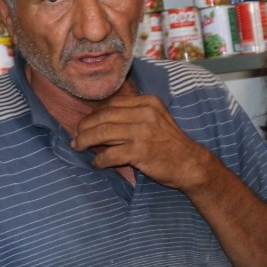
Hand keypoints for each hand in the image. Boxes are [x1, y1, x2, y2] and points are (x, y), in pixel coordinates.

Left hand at [72, 94, 217, 191]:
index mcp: (147, 103)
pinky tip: (97, 163)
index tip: (84, 125)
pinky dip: (100, 160)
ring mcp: (142, 132)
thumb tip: (100, 119)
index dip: (93, 115)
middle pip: (103, 117)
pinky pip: (110, 154)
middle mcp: (145, 113)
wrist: (190, 163)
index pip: (112, 105)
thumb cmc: (170, 144)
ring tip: (79, 147)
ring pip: (102, 133)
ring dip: (86, 141)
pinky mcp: (140, 151)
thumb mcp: (156, 119)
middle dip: (84, 128)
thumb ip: (134, 115)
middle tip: (76, 138)